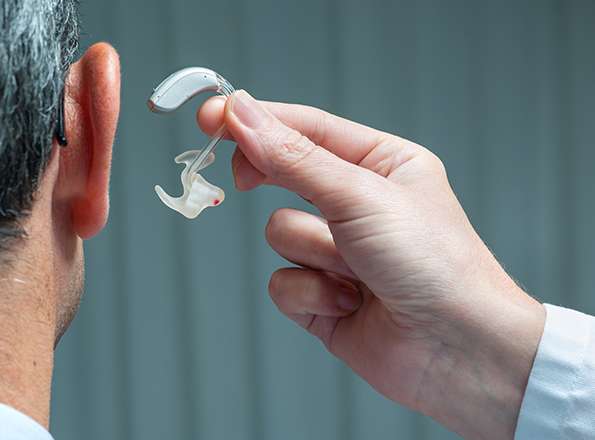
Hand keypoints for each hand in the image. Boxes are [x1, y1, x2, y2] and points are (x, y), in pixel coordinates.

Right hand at [198, 91, 545, 439]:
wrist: (460, 351)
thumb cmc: (435, 265)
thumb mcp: (360, 196)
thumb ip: (294, 159)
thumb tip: (243, 115)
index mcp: (380, 164)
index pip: (306, 128)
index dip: (256, 119)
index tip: (211, 116)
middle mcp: (356, 204)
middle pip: (284, 174)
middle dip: (268, 179)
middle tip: (242, 177)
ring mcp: (337, 252)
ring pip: (279, 232)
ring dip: (311, 252)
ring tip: (354, 270)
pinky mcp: (322, 295)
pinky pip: (281, 280)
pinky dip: (310, 292)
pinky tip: (347, 303)